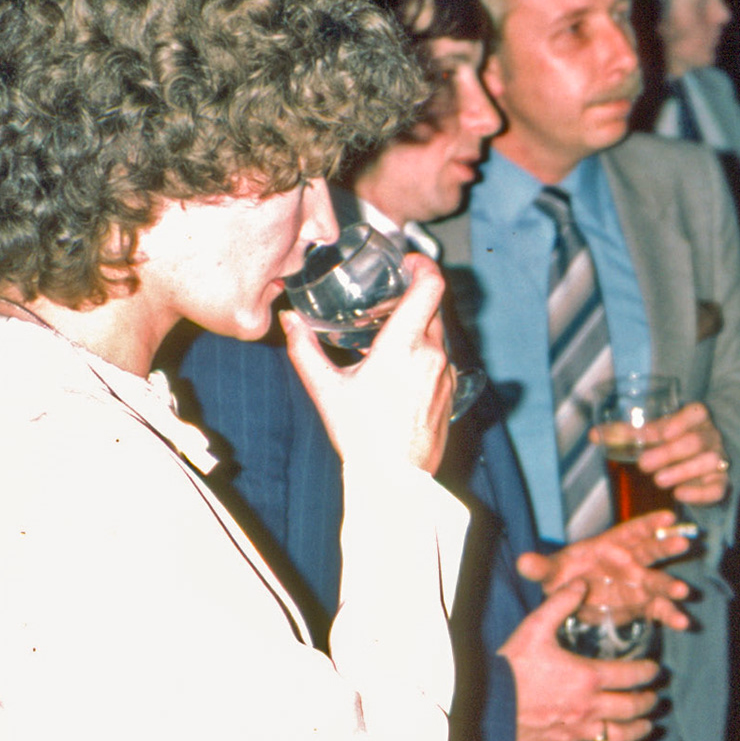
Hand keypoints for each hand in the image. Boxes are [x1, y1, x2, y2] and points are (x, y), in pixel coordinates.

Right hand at [284, 254, 451, 474]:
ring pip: (438, 333)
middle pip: (433, 306)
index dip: (424, 265)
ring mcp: (446, 373)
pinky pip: (442, 357)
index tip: (409, 261)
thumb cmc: (362, 436)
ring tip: (387, 337)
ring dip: (417, 327)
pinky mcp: (451, 390)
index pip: (431, 286)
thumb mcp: (326, 389)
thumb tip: (288, 321)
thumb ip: (305, 350)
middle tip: (385, 301)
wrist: (395, 478)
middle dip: (411, 298)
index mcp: (404, 346)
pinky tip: (400, 369)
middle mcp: (432, 354)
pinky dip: (424, 352)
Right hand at [499, 581, 661, 740]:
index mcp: (589, 677)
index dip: (647, 672)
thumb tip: (581, 582)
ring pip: (618, 738)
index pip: (631, 674)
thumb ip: (561, 603)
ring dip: (636, 733)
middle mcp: (590, 707)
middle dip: (648, 702)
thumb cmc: (511, 666)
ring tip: (646, 728)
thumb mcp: (536, 627)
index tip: (654, 670)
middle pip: (631, 708)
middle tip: (654, 698)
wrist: (485, 704)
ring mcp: (576, 732)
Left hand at [515, 511, 694, 630]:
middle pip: (652, 550)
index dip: (651, 522)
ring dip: (671, 585)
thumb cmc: (566, 576)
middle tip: (681, 545)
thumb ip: (540, 567)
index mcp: (612, 545)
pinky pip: (659, 609)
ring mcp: (639, 583)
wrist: (571, 601)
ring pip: (658, 581)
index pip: (634, 530)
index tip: (668, 518)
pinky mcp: (641, 605)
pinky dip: (670, 615)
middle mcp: (631, 561)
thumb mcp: (551, 572)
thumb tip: (522, 562)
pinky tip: (681, 623)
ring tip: (682, 592)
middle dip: (666, 546)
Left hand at [629, 401, 730, 506]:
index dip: (680, 422)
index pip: (695, 413)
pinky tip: (679, 494)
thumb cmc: (669, 443)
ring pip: (709, 462)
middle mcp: (710, 436)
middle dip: (669, 453)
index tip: (662, 434)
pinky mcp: (719, 482)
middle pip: (695, 441)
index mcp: (696, 418)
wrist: (694, 464)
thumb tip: (594, 435)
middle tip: (644, 464)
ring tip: (658, 480)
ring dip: (682, 471)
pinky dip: (698, 493)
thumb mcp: (652, 434)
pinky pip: (716, 488)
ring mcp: (718, 459)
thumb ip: (625, 434)